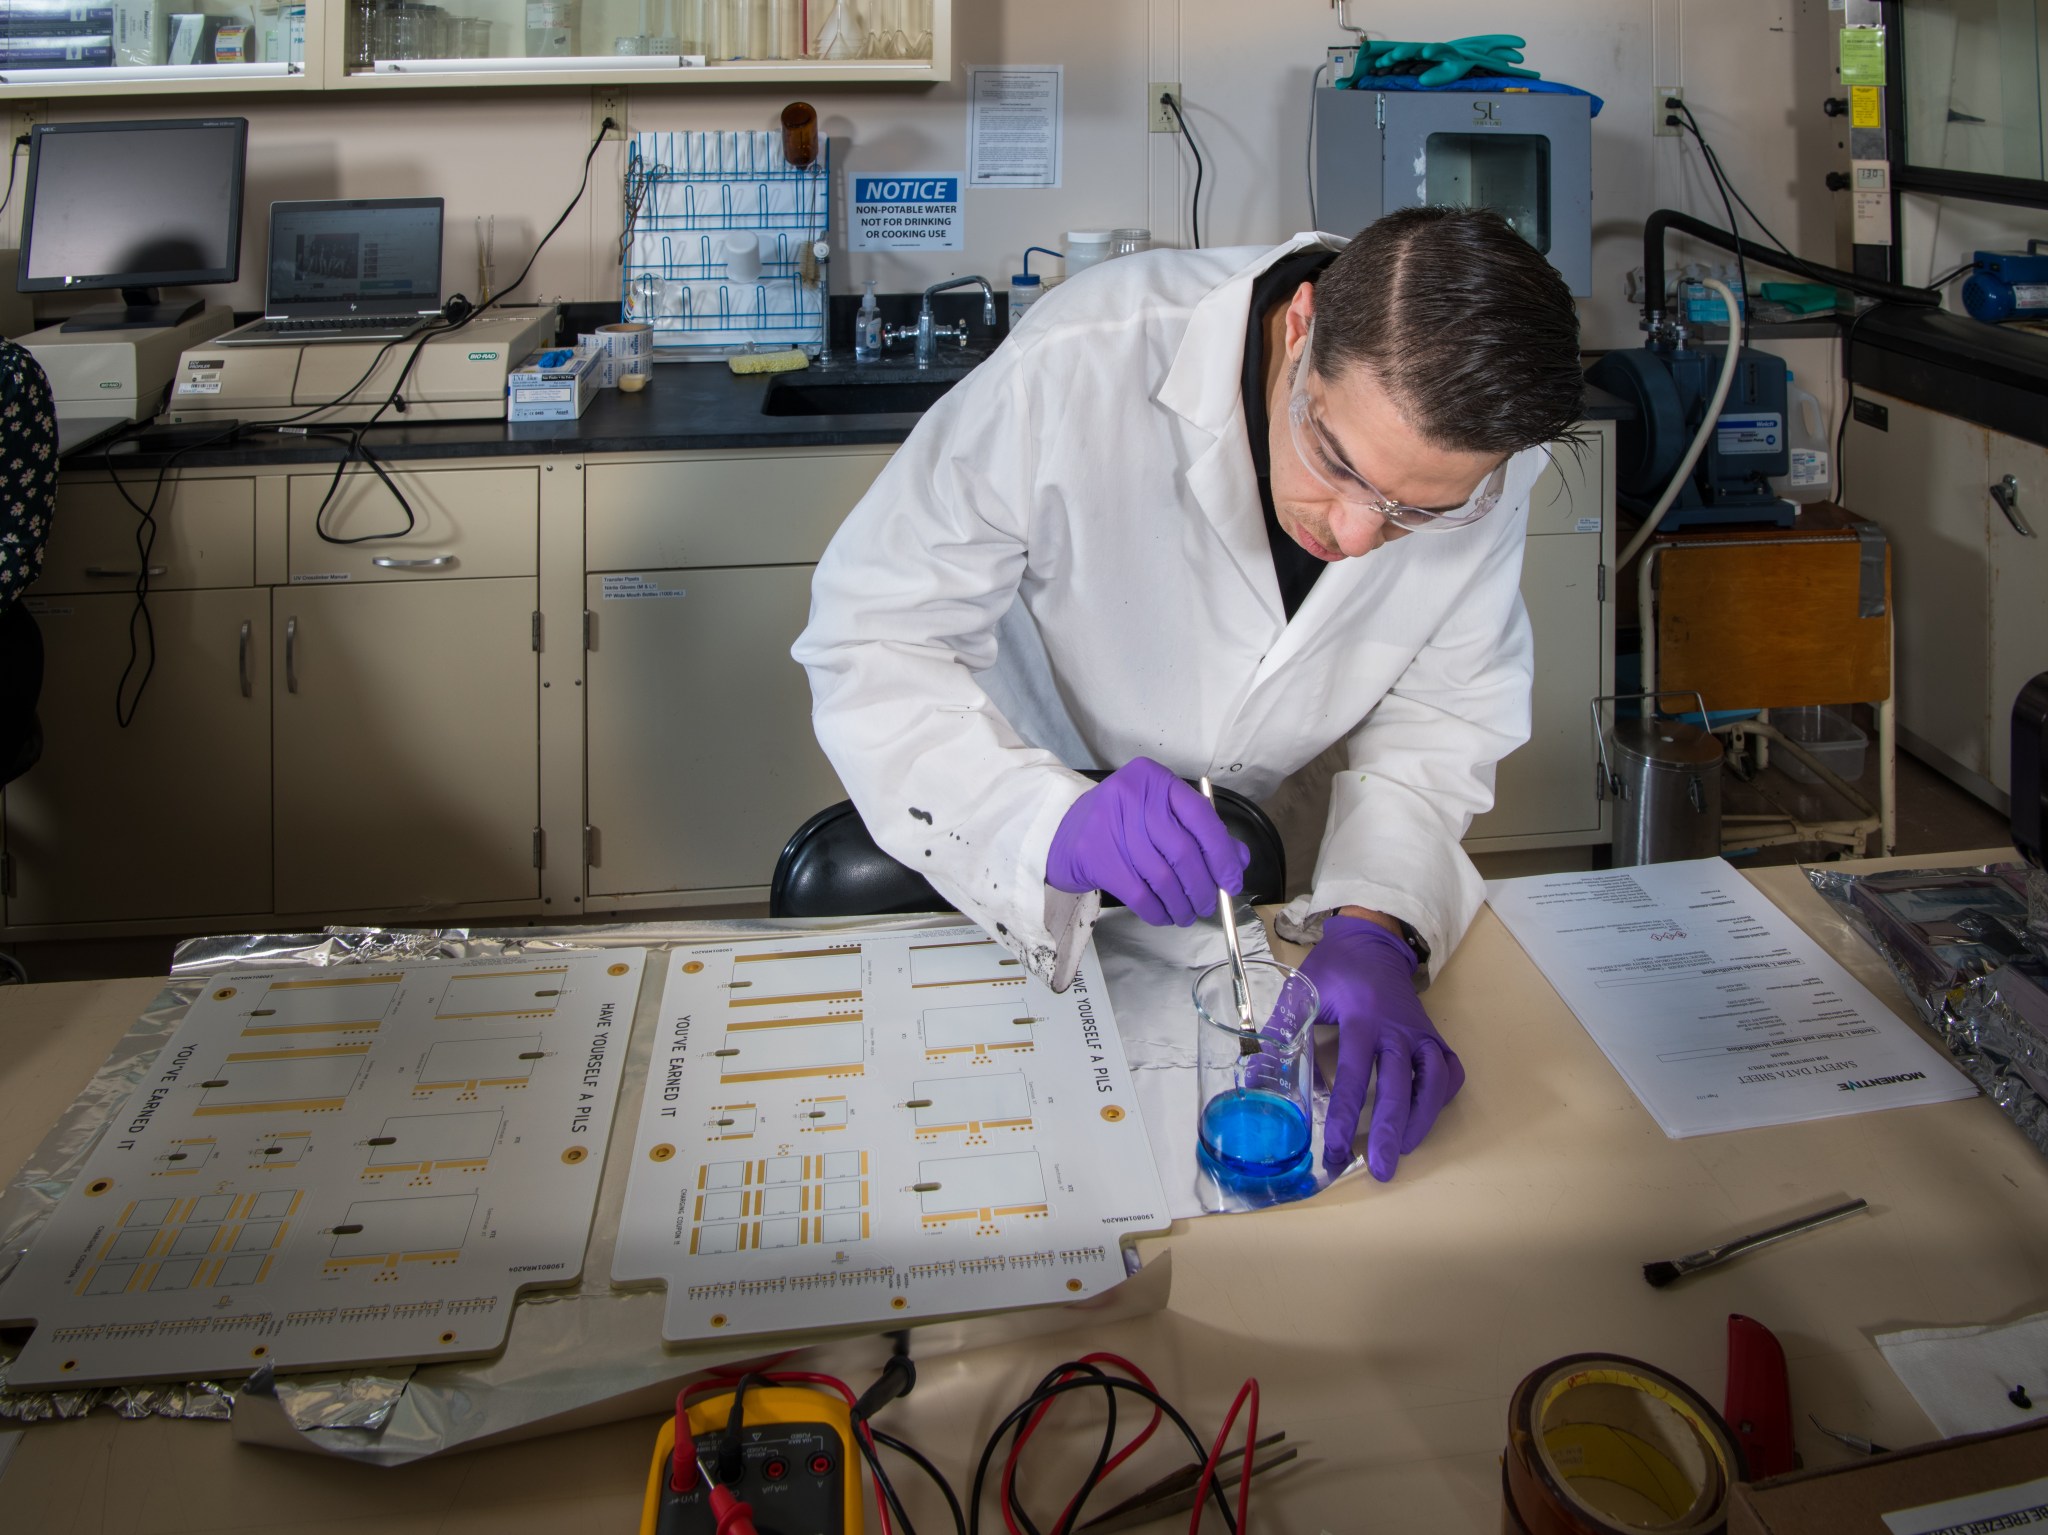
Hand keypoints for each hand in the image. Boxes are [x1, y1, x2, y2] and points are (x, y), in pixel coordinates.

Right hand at [1045, 758, 1248, 926]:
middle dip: (1203, 886)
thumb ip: (1200, 832)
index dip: (1222, 853)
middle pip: (1182, 851)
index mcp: (1153, 778)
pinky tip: (1166, 916)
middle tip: (1210, 904)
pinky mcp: (1096, 858)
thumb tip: (1238, 860)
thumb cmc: (1122, 823)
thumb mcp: (1160, 814)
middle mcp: (1132, 796)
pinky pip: (1139, 894)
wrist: (1064, 834)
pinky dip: (1158, 911)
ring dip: (1182, 903)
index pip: (1200, 816)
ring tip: (1188, 914)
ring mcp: (1110, 826)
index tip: (1232, 881)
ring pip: (1162, 877)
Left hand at [1301, 915, 1464, 1179]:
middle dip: (1389, 1130)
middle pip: (1400, 1086)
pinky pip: (1449, 1070)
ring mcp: (1420, 1033)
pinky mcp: (1433, 1036)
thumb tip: (1255, 1079)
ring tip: (1402, 1150)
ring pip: (1433, 1081)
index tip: (1336, 1148)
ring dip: (1420, 1120)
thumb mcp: (1304, 993)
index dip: (1345, 1114)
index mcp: (1363, 1018)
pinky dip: (1441, 1096)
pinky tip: (1425, 1116)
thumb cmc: (1336, 969)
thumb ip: (1282, 1033)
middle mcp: (1398, 1028)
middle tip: (1379, 1169)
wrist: (1373, 940)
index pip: (1355, 1073)